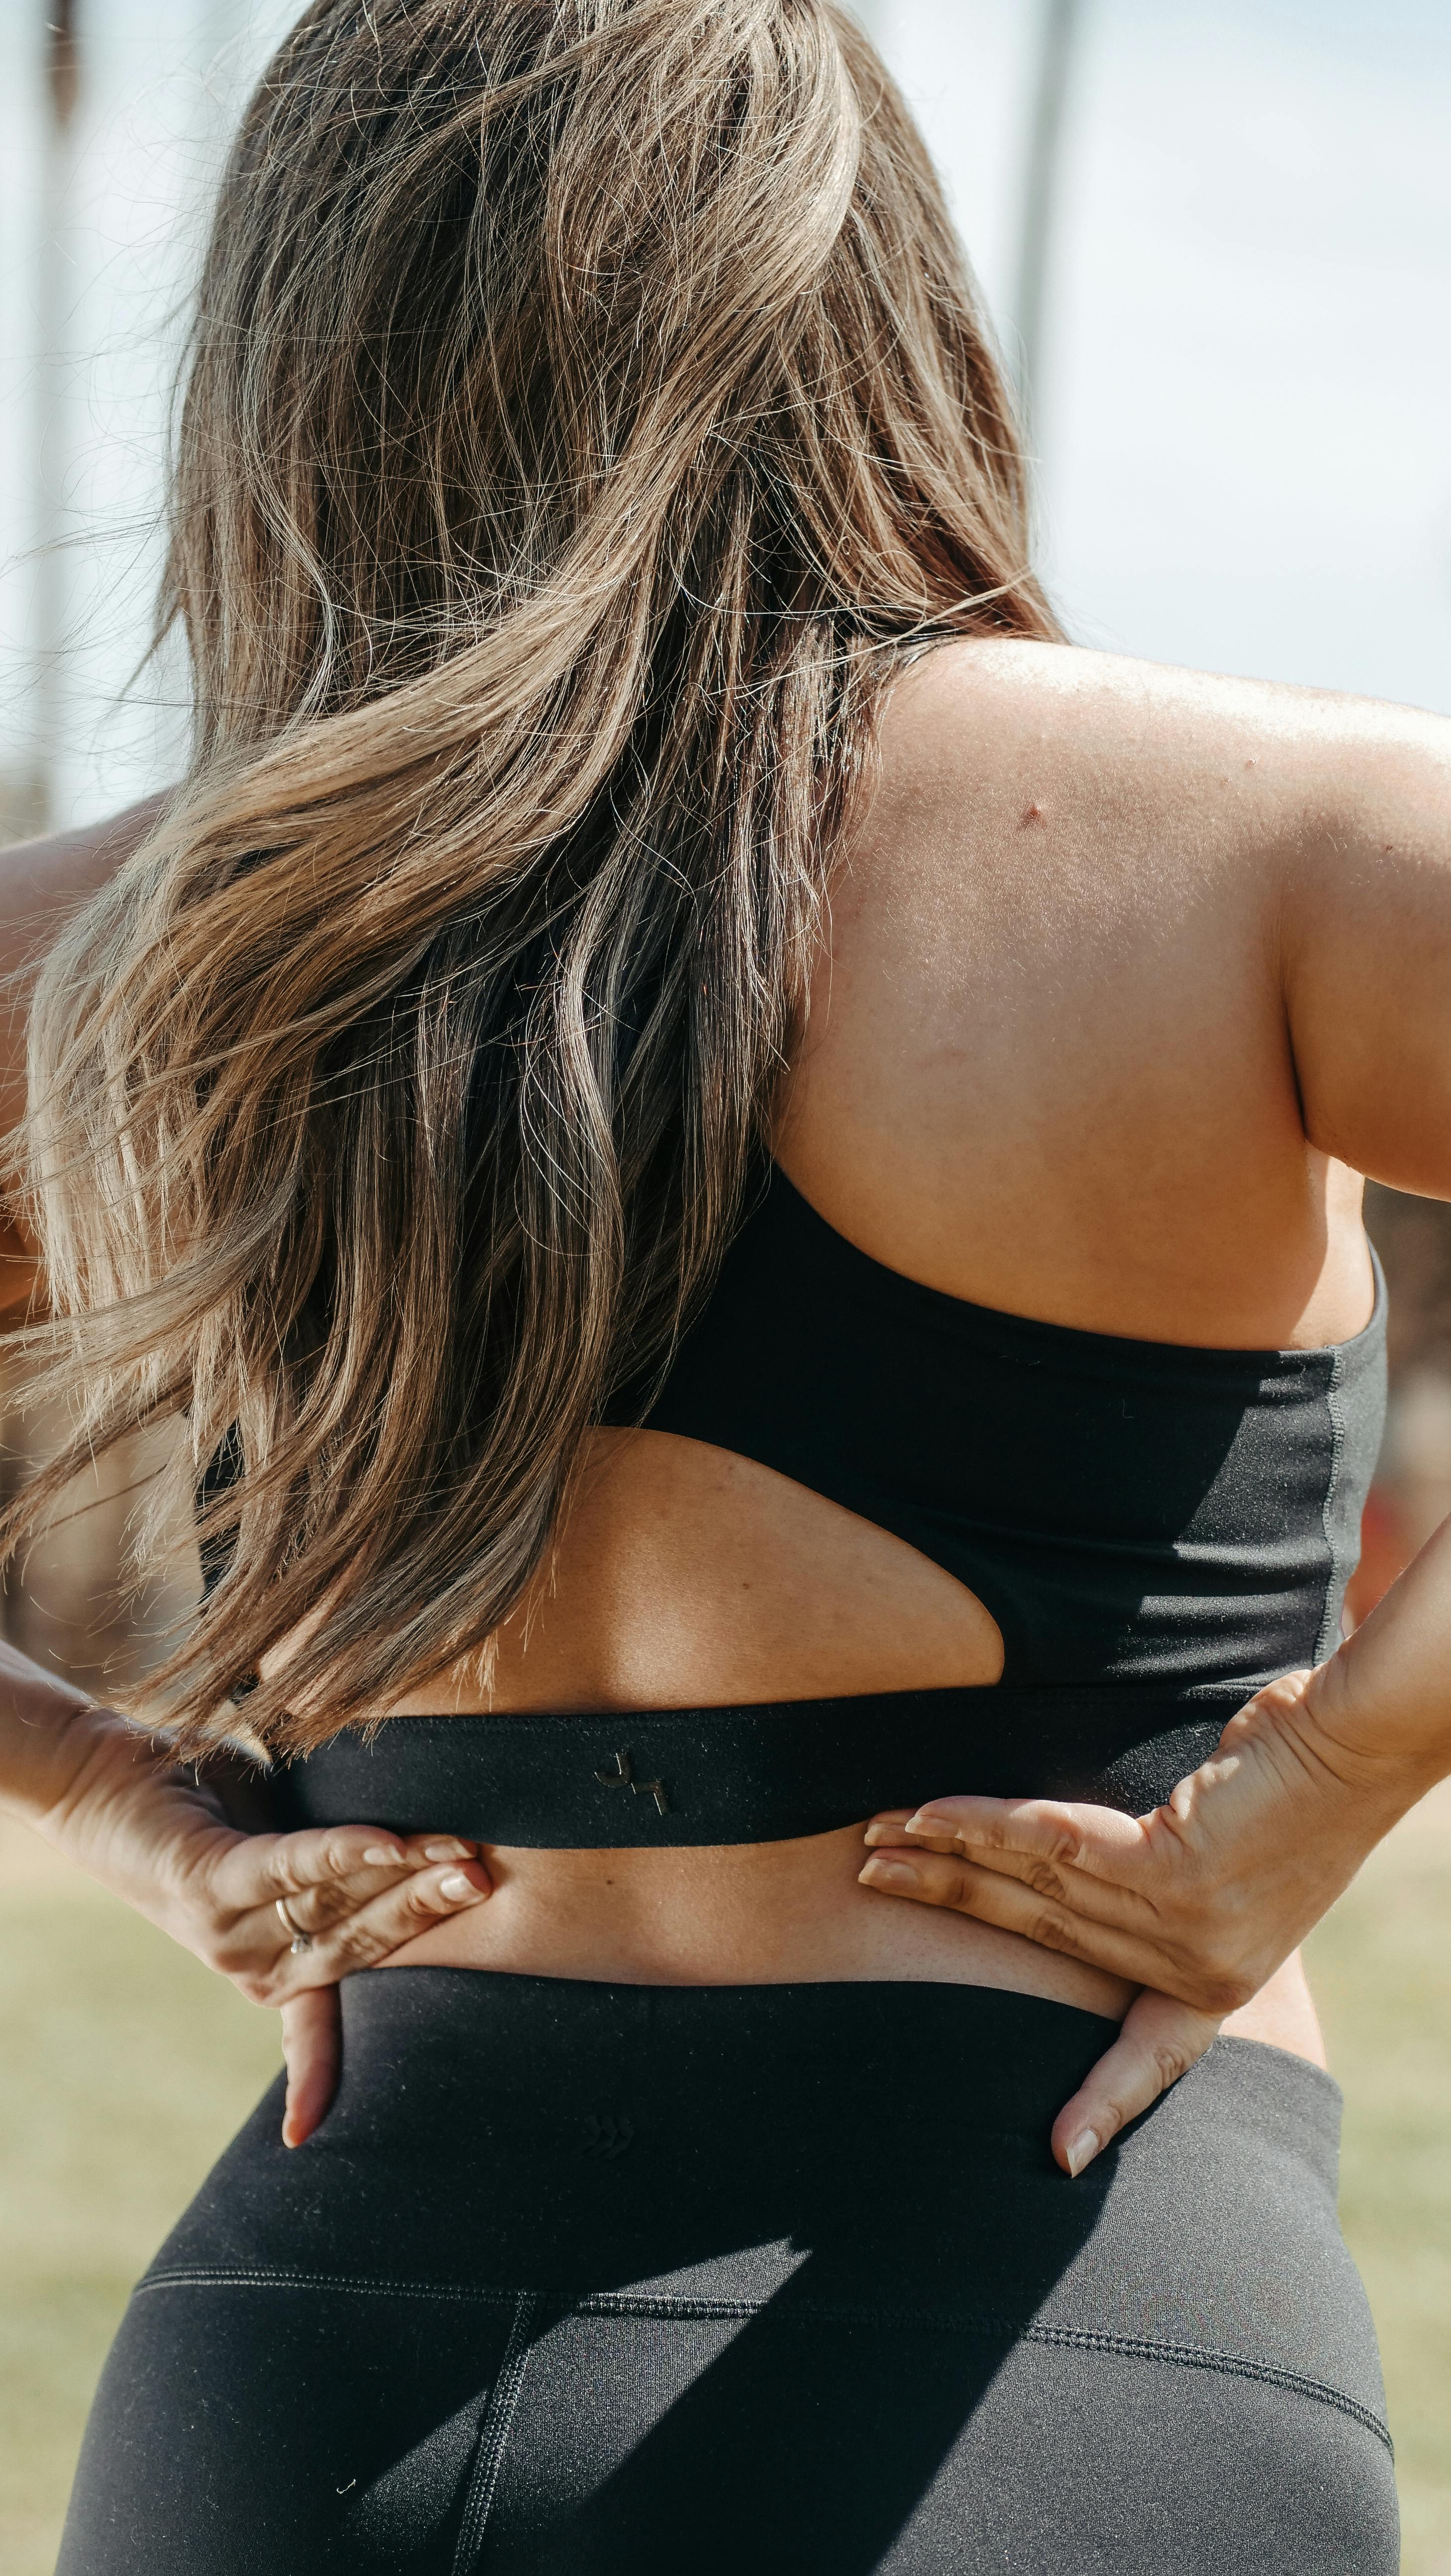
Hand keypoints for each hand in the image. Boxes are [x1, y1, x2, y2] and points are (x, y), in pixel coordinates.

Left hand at [29, 1694, 490, 2145]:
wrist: (100, 1778)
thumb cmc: (205, 1807)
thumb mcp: (281, 1842)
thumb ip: (342, 1861)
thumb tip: (437, 1847)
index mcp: (270, 1968)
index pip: (330, 2011)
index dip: (337, 2061)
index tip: (319, 2130)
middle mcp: (250, 1962)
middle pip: (361, 1943)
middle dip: (430, 1913)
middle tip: (490, 1881)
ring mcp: (226, 1928)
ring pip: (335, 1904)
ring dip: (405, 1876)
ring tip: (461, 1854)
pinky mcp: (209, 1878)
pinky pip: (288, 1867)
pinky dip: (342, 1853)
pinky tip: (388, 1841)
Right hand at [858, 1666, 1422, 2173]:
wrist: (1359, 1739)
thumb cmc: (1301, 1779)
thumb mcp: (1241, 1856)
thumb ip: (1172, 1879)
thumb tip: (1107, 1863)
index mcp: (1223, 1976)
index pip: (1156, 2053)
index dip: (1106, 2099)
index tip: (1061, 2157)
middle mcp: (1200, 1964)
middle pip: (1044, 1935)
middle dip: (947, 1903)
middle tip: (870, 1879)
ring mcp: (1184, 1924)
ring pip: (1035, 1889)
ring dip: (943, 1859)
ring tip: (876, 1840)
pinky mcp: (1171, 1868)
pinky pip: (1051, 1847)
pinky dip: (982, 1825)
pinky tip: (929, 1815)